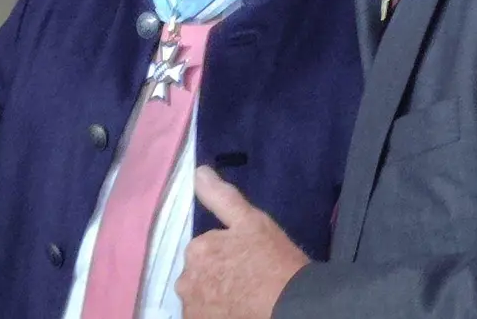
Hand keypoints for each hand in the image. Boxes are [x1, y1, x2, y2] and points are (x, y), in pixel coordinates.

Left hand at [176, 167, 309, 318]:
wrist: (289, 304)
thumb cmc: (273, 260)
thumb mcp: (251, 221)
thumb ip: (221, 197)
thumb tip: (197, 172)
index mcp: (197, 249)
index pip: (205, 252)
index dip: (226, 257)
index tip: (247, 262)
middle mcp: (186, 279)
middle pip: (199, 277)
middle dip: (216, 278)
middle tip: (246, 282)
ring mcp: (192, 308)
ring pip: (200, 299)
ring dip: (213, 299)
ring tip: (243, 300)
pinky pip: (202, 316)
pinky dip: (214, 314)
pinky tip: (237, 311)